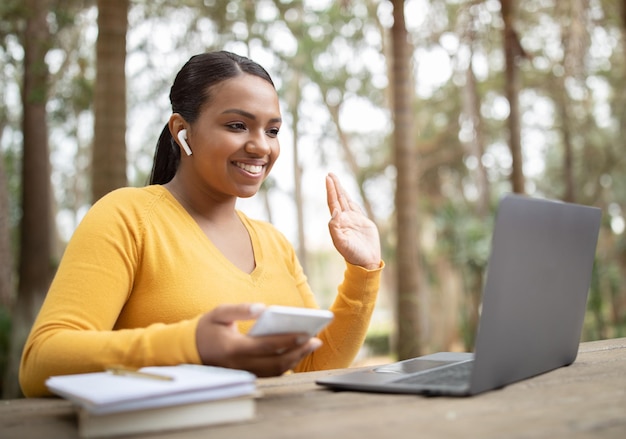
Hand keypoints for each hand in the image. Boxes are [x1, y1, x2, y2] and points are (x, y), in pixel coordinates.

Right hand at [195, 303, 321, 376]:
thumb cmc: (207, 328)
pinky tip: (297, 353)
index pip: (266, 346)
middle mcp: (239, 365)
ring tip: (311, 345)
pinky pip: (270, 373)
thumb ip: (241, 309)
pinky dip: (286, 365)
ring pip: (275, 371)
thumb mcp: (219, 312)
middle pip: (275, 363)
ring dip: (295, 360)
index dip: (287, 340)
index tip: (305, 333)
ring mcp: (243, 373)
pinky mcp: (246, 375)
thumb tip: (263, 308)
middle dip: (298, 352)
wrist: (189, 349)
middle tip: (315, 341)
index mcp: (233, 348)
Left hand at [326, 173, 380, 269]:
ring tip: (336, 180)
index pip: (333, 202)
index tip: (328, 178)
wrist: (365, 262)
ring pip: (346, 201)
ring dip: (341, 191)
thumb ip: (335, 228)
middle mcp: (344, 219)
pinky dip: (350, 200)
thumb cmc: (353, 254)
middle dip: (334, 186)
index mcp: (338, 222)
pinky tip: (347, 195)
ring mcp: (353, 220)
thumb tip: (334, 212)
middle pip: (338, 199)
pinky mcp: (362, 222)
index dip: (330, 190)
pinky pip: (355, 207)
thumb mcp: (341, 243)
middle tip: (330, 174)